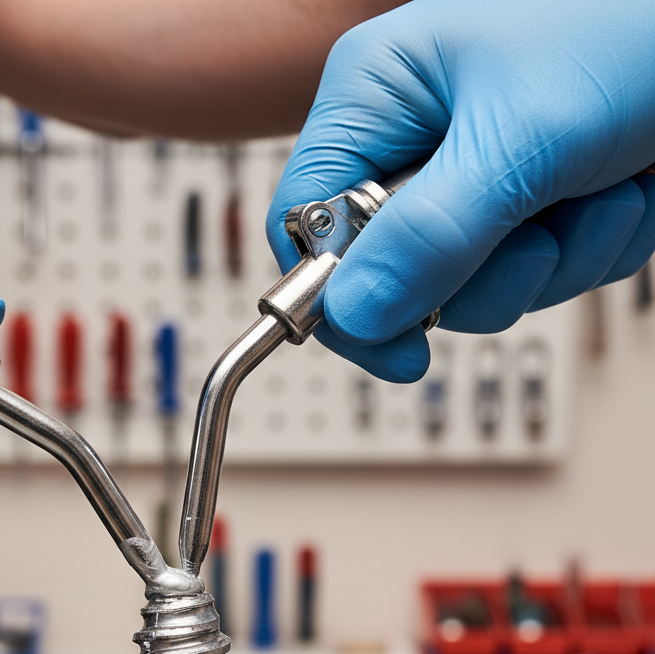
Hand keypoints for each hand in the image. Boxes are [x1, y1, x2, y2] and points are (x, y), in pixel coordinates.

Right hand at [266, 0, 654, 382]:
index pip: (306, 222)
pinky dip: (591, 250)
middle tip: (534, 239)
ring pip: (469, 285)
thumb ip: (429, 238)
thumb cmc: (631, 25)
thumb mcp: (520, 141)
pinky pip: (535, 273)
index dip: (337, 295)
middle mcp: (415, 138)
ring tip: (600, 195)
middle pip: (391, 272)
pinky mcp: (530, 199)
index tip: (396, 348)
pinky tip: (624, 193)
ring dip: (551, 263)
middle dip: (477, 276)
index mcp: (378, 95)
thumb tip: (353, 315)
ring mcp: (473, 173)